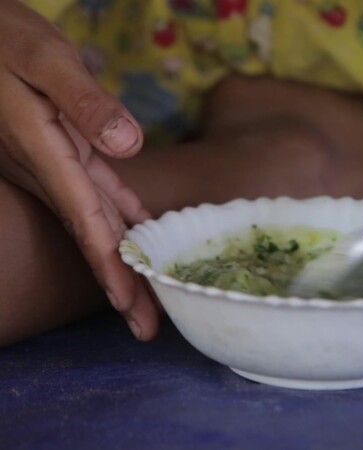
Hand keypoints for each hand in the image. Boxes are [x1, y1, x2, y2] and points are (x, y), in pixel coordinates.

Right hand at [0, 1, 157, 338]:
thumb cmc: (5, 39)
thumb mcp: (45, 59)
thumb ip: (85, 101)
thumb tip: (128, 145)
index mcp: (48, 155)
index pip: (86, 224)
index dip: (110, 268)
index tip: (128, 307)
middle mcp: (51, 170)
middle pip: (95, 237)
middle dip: (121, 284)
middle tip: (146, 329)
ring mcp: (55, 163)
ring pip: (99, 220)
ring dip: (124, 258)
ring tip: (148, 298)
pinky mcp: (62, 149)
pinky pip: (98, 190)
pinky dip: (123, 213)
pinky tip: (144, 231)